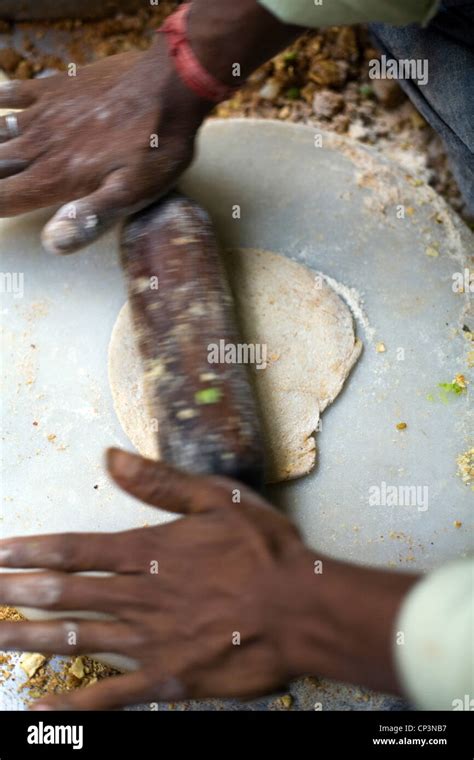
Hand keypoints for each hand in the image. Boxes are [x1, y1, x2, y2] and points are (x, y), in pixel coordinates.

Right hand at [0, 37, 210, 252]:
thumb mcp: (131, 194)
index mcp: (55, 178)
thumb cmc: (154, 147)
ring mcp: (44, 114)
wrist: (168, 87)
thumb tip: (53, 244)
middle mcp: (40, 147)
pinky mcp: (54, 88)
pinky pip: (11, 93)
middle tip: (0, 185)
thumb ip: (89, 219)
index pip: (2, 198)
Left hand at [0, 449, 307, 709]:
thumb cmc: (266, 550)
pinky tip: (39, 704)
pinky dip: (74, 703)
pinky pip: (111, 695)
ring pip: (76, 640)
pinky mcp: (169, 679)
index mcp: (150, 551)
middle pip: (64, 595)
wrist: (303, 609)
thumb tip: (112, 459)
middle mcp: (140, 596)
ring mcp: (150, 641)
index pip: (75, 550)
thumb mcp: (219, 499)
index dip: (31, 551)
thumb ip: (161, 482)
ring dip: (29, 641)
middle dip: (15, 594)